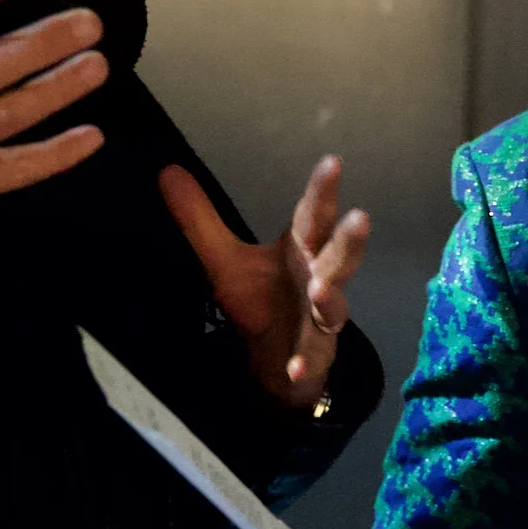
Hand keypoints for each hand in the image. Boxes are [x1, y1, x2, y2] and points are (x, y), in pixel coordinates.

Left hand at [159, 155, 368, 408]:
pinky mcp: (314, 354)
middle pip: (338, 256)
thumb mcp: (224, 258)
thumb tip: (167, 171)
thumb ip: (200, 220)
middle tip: (360, 217)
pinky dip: (304, 361)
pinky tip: (294, 366)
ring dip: (330, 298)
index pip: (314, 215)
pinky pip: (311, 358)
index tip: (332, 162)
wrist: (276, 359)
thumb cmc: (262, 299)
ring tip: (321, 290)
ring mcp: (320, 319)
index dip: (323, 191)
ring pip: (333, 305)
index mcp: (303, 249)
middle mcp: (320, 278)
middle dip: (349, 239)